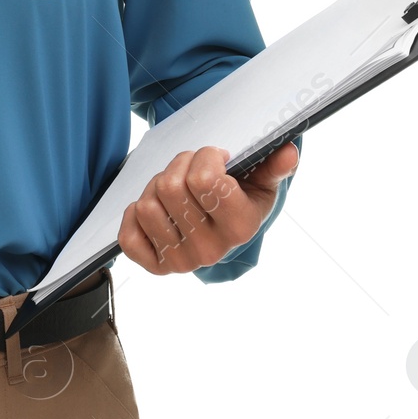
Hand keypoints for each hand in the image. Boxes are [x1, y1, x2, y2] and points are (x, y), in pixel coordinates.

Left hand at [117, 141, 297, 275]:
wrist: (223, 231)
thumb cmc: (240, 198)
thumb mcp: (261, 183)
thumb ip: (274, 166)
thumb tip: (289, 152)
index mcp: (240, 228)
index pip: (204, 178)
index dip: (205, 157)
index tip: (216, 159)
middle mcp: (210, 251)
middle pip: (170, 186)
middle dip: (178, 166)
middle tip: (191, 171)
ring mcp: (181, 262)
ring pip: (146, 205)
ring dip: (156, 188)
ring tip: (176, 191)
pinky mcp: (156, 266)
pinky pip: (128, 235)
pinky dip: (134, 215)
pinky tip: (157, 211)